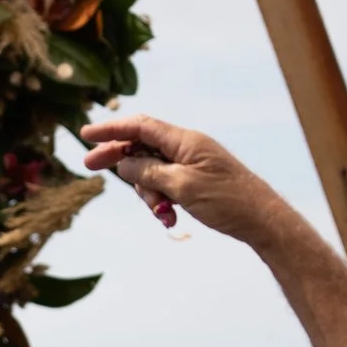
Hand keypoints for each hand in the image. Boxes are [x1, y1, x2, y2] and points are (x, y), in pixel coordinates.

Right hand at [79, 114, 285, 240]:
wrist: (261, 219)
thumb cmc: (227, 200)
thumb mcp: (182, 186)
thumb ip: (149, 172)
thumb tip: (124, 163)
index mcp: (185, 141)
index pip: (141, 127)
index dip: (111, 129)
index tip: (86, 135)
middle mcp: (186, 147)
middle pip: (141, 146)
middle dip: (118, 159)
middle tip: (90, 168)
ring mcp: (190, 163)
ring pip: (151, 170)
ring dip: (147, 192)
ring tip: (161, 212)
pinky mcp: (194, 179)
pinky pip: (165, 184)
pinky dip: (161, 199)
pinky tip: (169, 217)